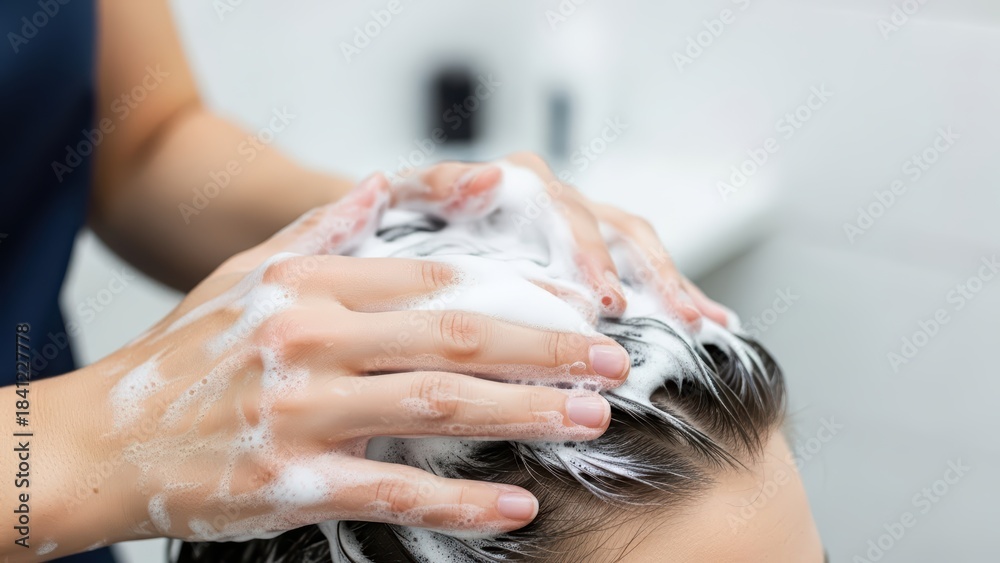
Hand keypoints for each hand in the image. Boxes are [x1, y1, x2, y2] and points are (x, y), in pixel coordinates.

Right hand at [18, 175, 630, 560]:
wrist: (96, 443)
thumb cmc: (178, 359)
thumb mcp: (241, 274)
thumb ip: (318, 231)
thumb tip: (382, 185)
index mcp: (304, 284)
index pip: (434, 277)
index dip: (515, 289)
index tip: (571, 303)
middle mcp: (307, 339)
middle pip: (454, 335)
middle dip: (545, 347)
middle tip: (610, 359)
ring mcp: (300, 412)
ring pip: (438, 406)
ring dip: (525, 412)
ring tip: (589, 415)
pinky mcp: (291, 483)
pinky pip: (395, 492)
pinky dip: (461, 501)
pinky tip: (516, 503)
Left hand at [389, 152, 734, 326]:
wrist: (406, 227)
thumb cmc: (408, 216)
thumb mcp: (410, 195)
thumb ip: (441, 183)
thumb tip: (487, 176)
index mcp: (524, 181)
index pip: (567, 212)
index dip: (591, 256)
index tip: (606, 300)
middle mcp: (560, 199)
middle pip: (616, 228)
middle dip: (644, 276)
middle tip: (666, 323)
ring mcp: (582, 226)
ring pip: (639, 247)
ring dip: (672, 285)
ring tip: (701, 322)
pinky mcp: (594, 254)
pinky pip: (643, 268)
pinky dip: (675, 293)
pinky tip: (709, 322)